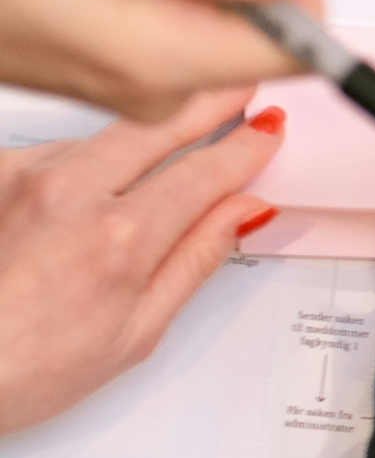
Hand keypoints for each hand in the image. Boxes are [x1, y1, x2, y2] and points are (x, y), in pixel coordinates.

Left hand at [0, 89, 284, 437]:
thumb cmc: (22, 368)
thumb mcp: (136, 331)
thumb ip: (195, 259)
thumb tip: (242, 214)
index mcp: (119, 239)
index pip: (205, 173)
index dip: (246, 146)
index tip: (267, 129)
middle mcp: (67, 194)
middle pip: (158, 127)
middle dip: (205, 103)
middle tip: (235, 88)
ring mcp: (22, 176)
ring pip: (106, 137)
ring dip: (142, 136)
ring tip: (174, 135)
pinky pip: (57, 150)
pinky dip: (86, 160)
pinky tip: (98, 182)